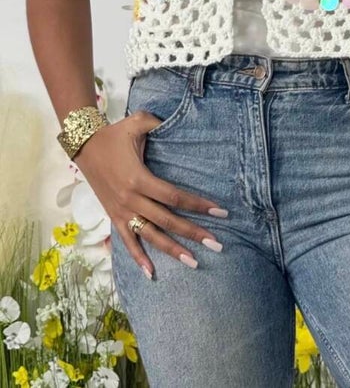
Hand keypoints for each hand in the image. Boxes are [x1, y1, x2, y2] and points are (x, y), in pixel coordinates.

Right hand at [73, 110, 228, 277]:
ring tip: (193, 262)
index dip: (198, 205)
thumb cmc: (114, 134)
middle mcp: (131, 199)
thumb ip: (159, 123)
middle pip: (167, 220)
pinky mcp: (113, 216)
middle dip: (193, 233)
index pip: (174, 197)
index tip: (220, 212)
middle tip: (217, 244)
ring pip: (150, 236)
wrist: (83, 145)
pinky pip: (127, 241)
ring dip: (172, 250)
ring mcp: (121, 211)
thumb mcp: (138, 122)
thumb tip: (181, 123)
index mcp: (139, 178)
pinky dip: (138, 258)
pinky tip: (151, 273)